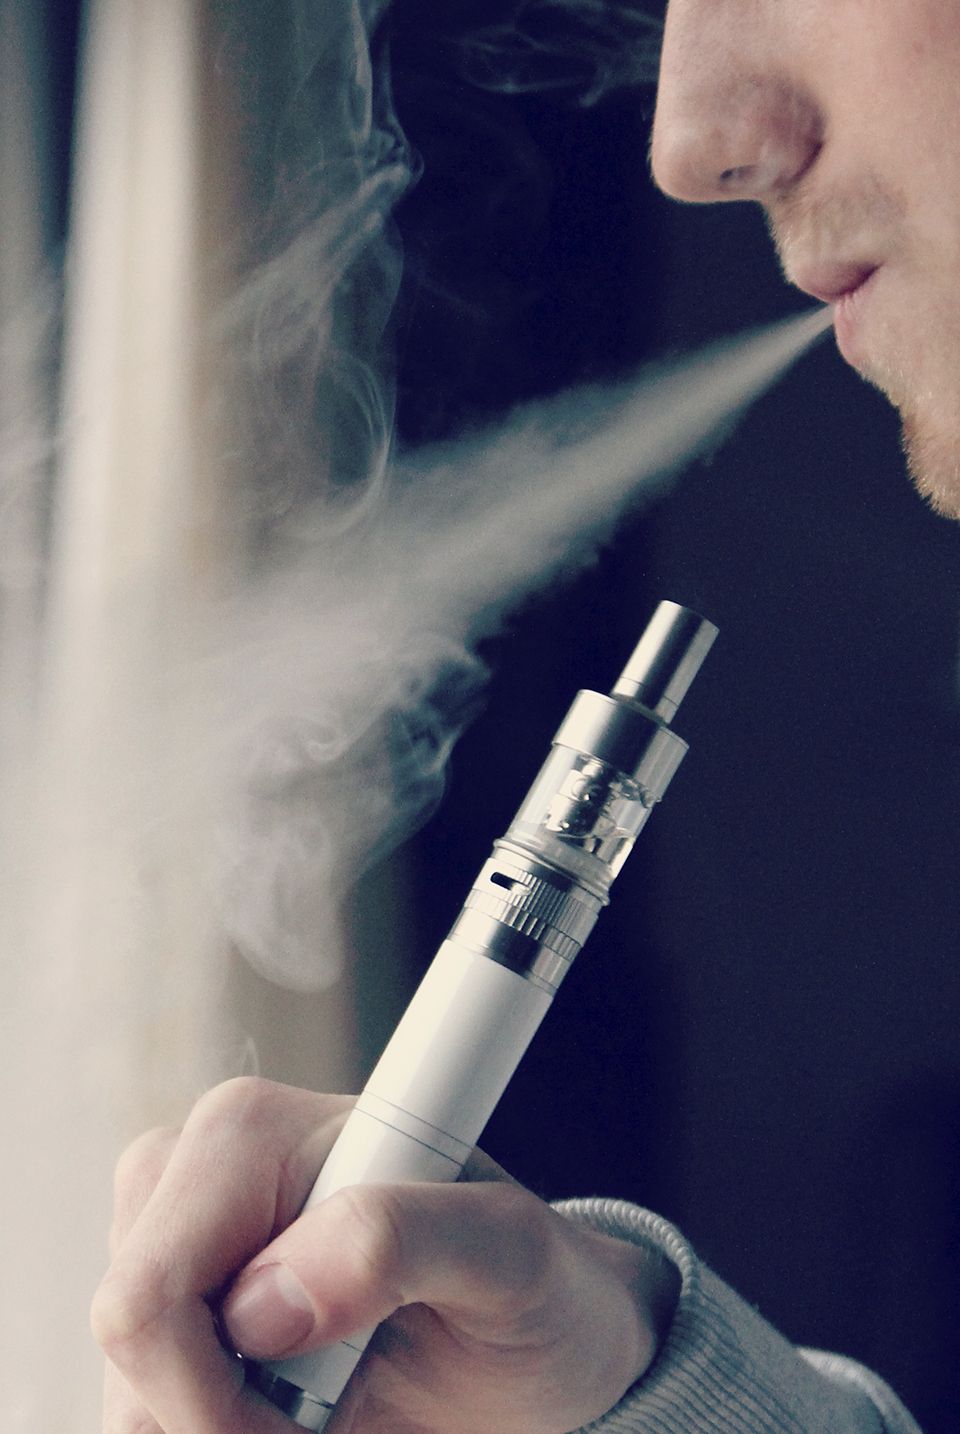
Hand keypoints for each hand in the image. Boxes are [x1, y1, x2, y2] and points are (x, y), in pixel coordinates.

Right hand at [93, 1078, 677, 1433]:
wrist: (539, 1330)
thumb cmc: (529, 1281)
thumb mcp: (505, 1253)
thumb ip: (397, 1238)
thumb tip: (267, 1300)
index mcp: (253, 1131)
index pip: (148, 1295)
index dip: (212, 1397)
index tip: (304, 1420)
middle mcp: (197, 1172)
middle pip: (125, 1348)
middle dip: (215, 1414)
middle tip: (325, 1412)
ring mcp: (177, 1237)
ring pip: (128, 1391)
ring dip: (221, 1425)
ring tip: (326, 1400)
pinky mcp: (180, 1301)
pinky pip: (145, 1407)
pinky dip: (217, 1427)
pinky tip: (290, 1409)